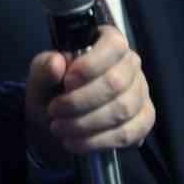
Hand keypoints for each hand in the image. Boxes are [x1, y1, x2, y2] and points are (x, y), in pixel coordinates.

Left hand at [26, 24, 154, 159]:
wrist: (58, 122)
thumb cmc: (52, 92)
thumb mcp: (39, 79)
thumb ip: (43, 69)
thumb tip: (56, 62)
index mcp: (107, 42)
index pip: (113, 44)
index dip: (91, 64)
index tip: (67, 81)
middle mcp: (130, 63)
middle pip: (116, 82)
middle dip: (80, 102)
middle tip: (54, 111)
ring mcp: (140, 91)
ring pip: (122, 109)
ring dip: (86, 123)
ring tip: (60, 128)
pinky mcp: (144, 118)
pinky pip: (129, 132)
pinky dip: (99, 141)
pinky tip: (76, 142)